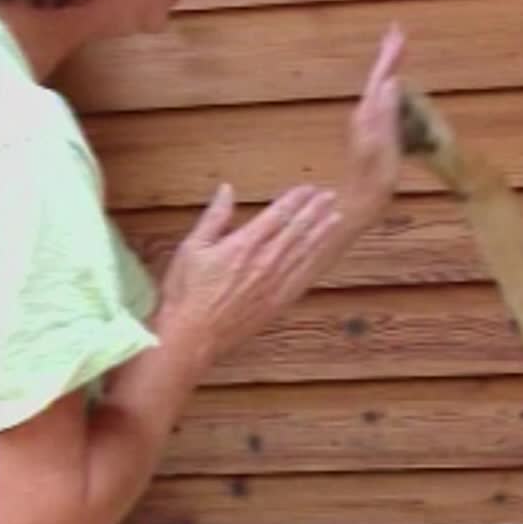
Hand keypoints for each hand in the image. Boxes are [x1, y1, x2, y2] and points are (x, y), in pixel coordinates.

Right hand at [154, 182, 341, 363]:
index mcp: (245, 244)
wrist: (193, 335)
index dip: (296, 199)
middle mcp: (265, 262)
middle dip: (315, 211)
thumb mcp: (192, 247)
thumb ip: (214, 217)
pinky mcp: (277, 303)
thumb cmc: (187, 291)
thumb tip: (227, 189)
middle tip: (330, 197)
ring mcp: (275, 284)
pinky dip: (314, 263)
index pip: (278, 215)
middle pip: (297, 230)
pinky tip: (322, 254)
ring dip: (321, 234)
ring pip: (304, 252)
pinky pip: (301, 278)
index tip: (309, 189)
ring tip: (335, 218)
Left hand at [339, 23, 405, 222]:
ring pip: (378, 88)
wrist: (355, 206)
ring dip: (387, 69)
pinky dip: (388, 87)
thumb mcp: (384, 149)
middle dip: (388, 56)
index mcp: (368, 115)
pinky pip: (381, 101)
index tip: (398, 32)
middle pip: (377, 79)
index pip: (380, 77)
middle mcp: (364, 116)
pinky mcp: (370, 135)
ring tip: (397, 52)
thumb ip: (386, 115)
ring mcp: (365, 126)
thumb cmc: (373, 184)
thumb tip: (391, 81)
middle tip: (397, 33)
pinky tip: (394, 88)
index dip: (390, 55)